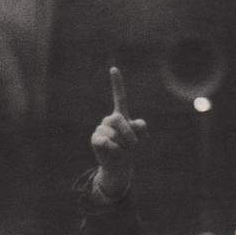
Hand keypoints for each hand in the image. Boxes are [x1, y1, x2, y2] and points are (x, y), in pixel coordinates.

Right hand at [91, 67, 147, 196]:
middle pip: (119, 119)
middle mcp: (110, 120)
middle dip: (129, 133)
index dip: (117, 83)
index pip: (119, 97)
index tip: (113, 68)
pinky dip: (115, 150)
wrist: (119, 166)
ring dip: (124, 145)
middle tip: (133, 146)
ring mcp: (101, 128)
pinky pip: (108, 142)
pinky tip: (114, 152)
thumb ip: (140, 128)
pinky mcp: (95, 139)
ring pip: (115, 134)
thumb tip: (135, 124)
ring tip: (122, 150)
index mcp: (121, 116)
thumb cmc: (130, 150)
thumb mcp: (140, 138)